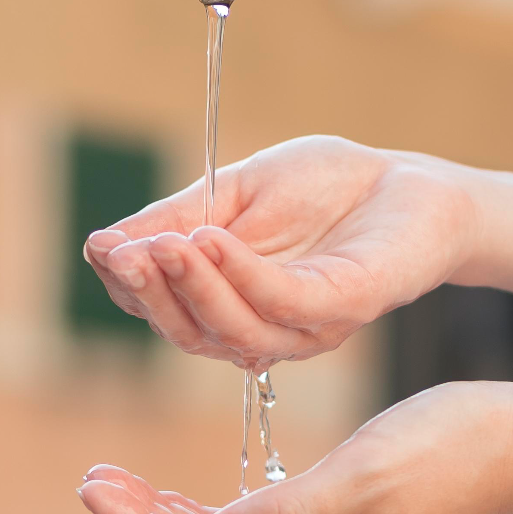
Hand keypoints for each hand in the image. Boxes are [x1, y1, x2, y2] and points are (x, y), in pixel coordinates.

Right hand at [81, 135, 475, 365]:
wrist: (411, 180)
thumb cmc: (326, 187)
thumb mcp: (235, 193)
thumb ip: (177, 219)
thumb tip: (102, 245)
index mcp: (230, 304)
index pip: (164, 309)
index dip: (128, 283)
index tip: (101, 246)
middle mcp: (263, 329)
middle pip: (190, 333)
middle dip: (151, 294)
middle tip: (121, 254)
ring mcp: (305, 327)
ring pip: (232, 330)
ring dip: (191, 287)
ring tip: (162, 245)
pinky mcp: (344, 307)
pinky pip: (283, 304)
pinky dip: (241, 275)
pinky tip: (211, 240)